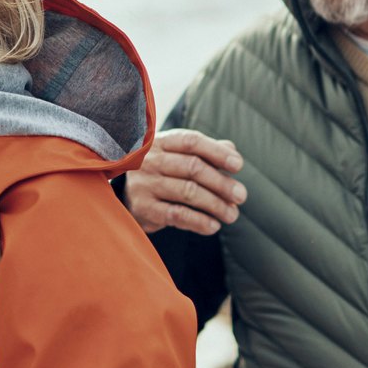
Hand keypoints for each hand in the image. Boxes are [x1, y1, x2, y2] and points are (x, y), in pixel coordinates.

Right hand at [125, 128, 245, 233]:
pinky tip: (214, 226)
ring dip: (216, 205)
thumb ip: (205, 152)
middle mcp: (149, 160)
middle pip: (193, 167)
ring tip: (232, 214)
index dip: (217, 152)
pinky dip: (200, 222)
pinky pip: (178, 215)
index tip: (238, 166)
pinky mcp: (144, 208)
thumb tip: (232, 151)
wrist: (127, 196)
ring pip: (188, 192)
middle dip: (222, 183)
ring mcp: (144, 184)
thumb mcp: (178, 156)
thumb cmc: (161, 172)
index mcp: (161, 142)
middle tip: (241, 196)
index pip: (192, 141)